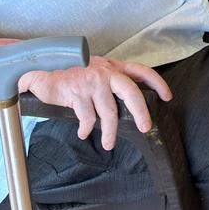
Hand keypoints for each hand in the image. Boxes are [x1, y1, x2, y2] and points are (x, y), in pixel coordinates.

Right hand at [19, 55, 171, 150]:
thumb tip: (125, 101)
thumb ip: (109, 81)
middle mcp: (105, 72)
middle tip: (146, 127)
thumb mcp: (94, 70)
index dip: (157, 83)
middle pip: (131, 92)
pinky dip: (87, 128)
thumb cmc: (70, 71)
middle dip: (141, 112)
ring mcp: (92, 82)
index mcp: (113, 66)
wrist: (41, 65)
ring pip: (109, 111)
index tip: (167, 96)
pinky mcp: (77, 93)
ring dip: (110, 131)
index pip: (141, 71)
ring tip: (109, 144)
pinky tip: (84, 133)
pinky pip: (88, 117)